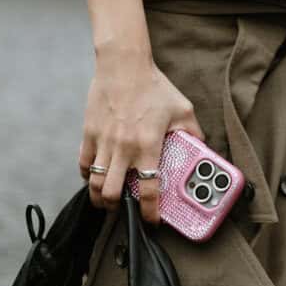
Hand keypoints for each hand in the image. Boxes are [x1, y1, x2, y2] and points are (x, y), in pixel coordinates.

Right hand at [80, 57, 198, 228]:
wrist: (123, 65)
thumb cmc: (154, 85)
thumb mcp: (182, 109)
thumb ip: (193, 132)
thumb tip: (202, 147)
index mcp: (148, 146)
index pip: (149, 190)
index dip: (150, 212)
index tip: (151, 221)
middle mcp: (124, 148)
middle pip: (112, 193)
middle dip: (117, 208)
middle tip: (124, 209)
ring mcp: (104, 142)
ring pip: (94, 183)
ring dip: (100, 197)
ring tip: (106, 199)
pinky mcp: (89, 133)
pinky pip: (83, 163)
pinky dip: (87, 175)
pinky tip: (94, 176)